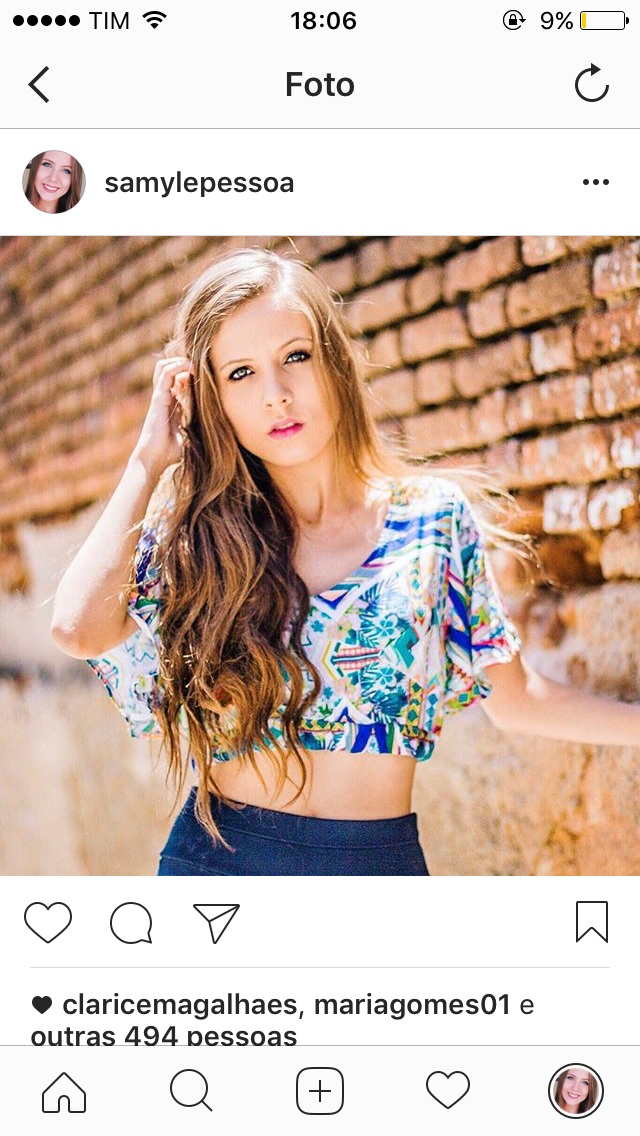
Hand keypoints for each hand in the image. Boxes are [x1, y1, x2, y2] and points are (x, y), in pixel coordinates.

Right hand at [133, 356, 194, 475]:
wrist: (153, 459)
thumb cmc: (169, 454)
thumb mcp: (188, 438)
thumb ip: (196, 431)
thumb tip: (214, 434)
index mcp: (170, 405)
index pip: (177, 381)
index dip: (189, 375)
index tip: (205, 378)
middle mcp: (164, 398)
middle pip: (167, 370)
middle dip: (183, 363)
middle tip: (199, 368)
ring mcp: (159, 396)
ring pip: (163, 367)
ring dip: (180, 362)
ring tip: (193, 366)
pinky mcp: (158, 398)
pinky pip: (166, 373)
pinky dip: (178, 366)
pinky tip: (191, 370)